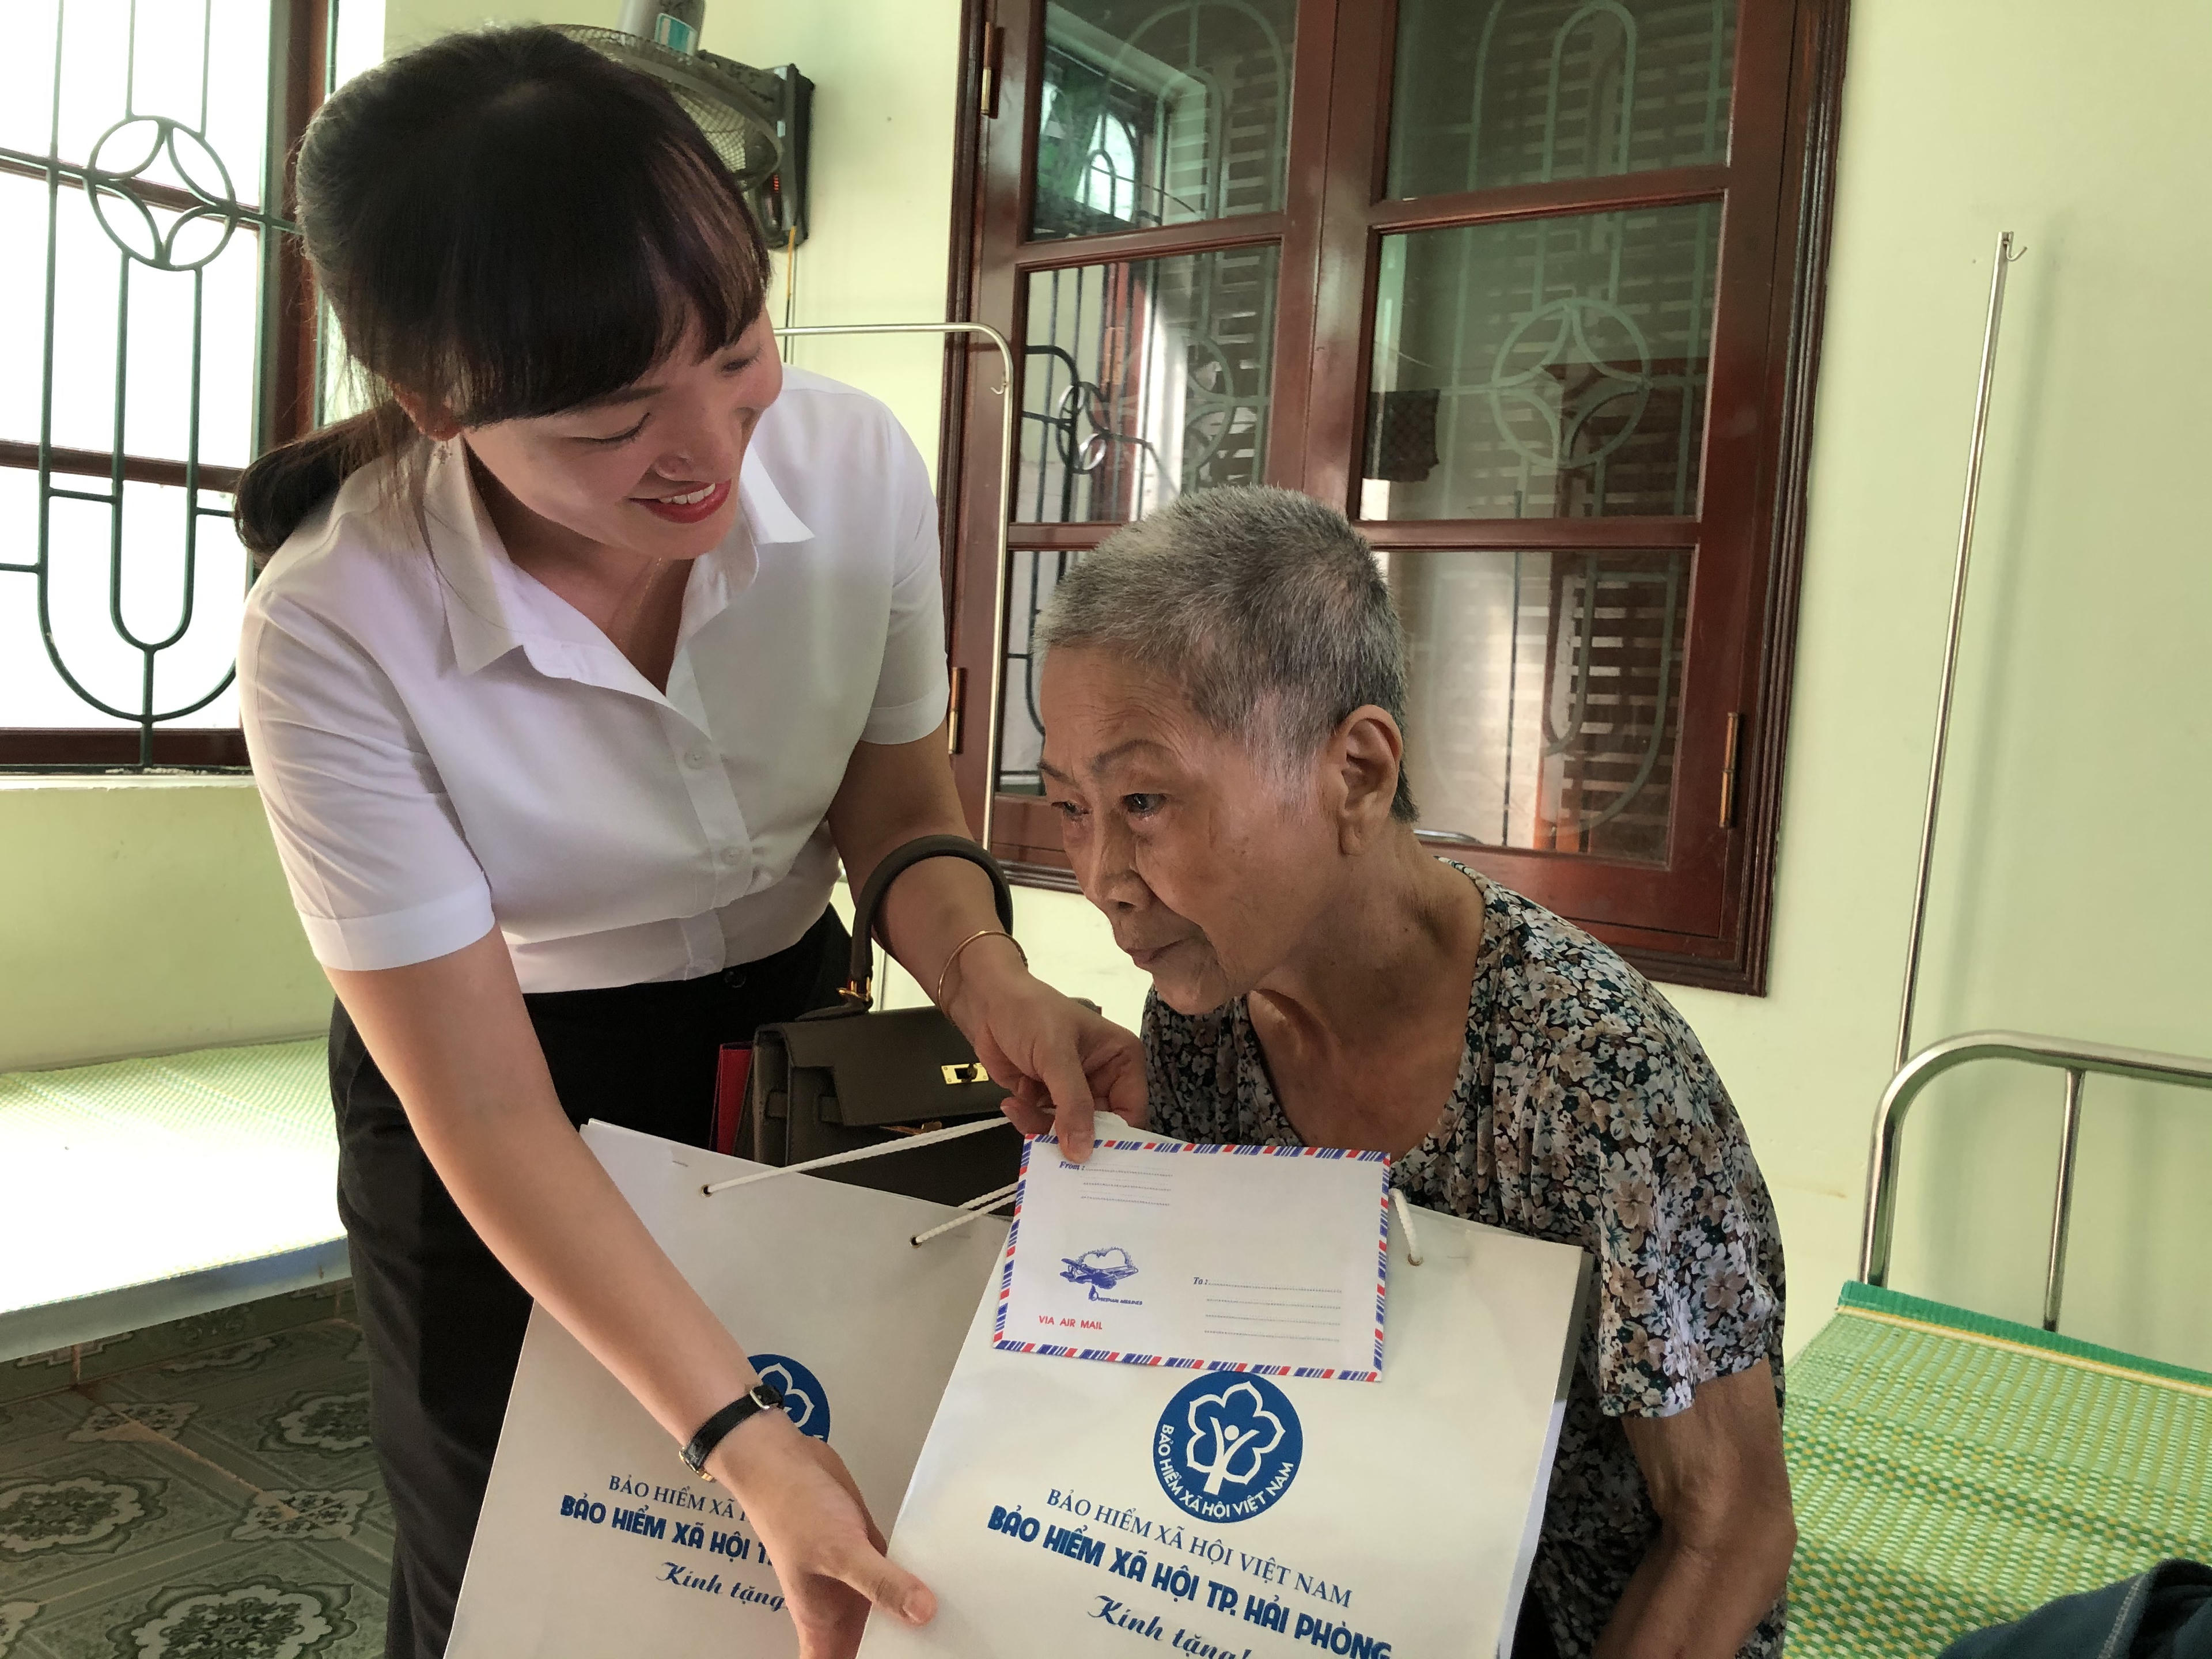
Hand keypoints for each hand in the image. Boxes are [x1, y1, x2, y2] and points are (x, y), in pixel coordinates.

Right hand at [714, 1411, 933, 1658]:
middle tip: (953, 1646)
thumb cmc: (793, 1510)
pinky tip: (956, 1576)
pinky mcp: (873, 1550)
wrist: (785, 1460)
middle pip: (876, 1646)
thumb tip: (923, 1614)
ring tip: (964, 1621)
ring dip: (919, 1614)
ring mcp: (859, 1578)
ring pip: (893, 1610)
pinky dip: (922, 1578)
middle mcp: (841, 1608)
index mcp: (821, 1624)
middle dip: (906, 1649)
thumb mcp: (837, 1551)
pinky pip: (903, 1574)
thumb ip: (880, 1583)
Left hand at [942, 939, 1146, 1160]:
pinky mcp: (1046, 1099)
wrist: (985, 1002)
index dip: (1115, 1140)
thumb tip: (1083, 1153)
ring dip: (1043, 1127)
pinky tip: (1012, 1099)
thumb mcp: (1056, 1054)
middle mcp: (1104, 1080)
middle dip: (1074, 1138)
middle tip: (1051, 1149)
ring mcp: (1074, 1092)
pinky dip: (1027, 1120)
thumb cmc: (1029, 1013)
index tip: (1090, 1159)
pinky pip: (1044, 1126)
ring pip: (1069, 1133)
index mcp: (1122, 1061)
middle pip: (1100, 1129)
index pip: (1131, 1113)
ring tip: (1021, 1105)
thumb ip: (1073, 1104)